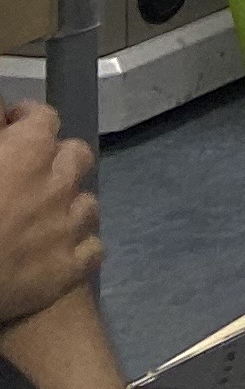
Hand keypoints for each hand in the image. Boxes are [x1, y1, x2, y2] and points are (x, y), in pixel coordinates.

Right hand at [0, 105, 101, 329]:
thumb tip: (1, 123)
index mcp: (26, 153)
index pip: (44, 118)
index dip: (28, 118)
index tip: (15, 124)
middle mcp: (58, 184)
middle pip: (77, 156)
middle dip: (58, 158)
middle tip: (33, 171)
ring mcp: (69, 228)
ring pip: (88, 203)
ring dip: (68, 204)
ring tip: (46, 214)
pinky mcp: (69, 270)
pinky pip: (91, 249)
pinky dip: (76, 247)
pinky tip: (57, 251)